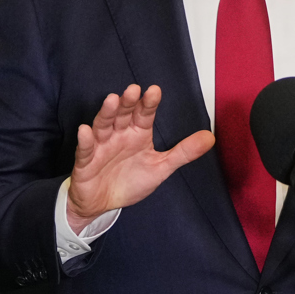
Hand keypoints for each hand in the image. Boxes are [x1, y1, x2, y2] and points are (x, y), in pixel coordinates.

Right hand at [65, 84, 214, 232]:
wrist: (103, 204)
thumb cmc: (130, 181)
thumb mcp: (160, 167)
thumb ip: (183, 152)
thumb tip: (210, 137)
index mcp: (137, 134)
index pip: (144, 114)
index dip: (149, 103)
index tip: (155, 91)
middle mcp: (119, 135)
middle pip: (123, 115)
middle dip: (128, 102)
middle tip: (133, 90)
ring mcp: (101, 146)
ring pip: (103, 126)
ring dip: (107, 113)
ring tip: (112, 101)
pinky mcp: (86, 162)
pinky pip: (85, 150)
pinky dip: (84, 140)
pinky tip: (85, 131)